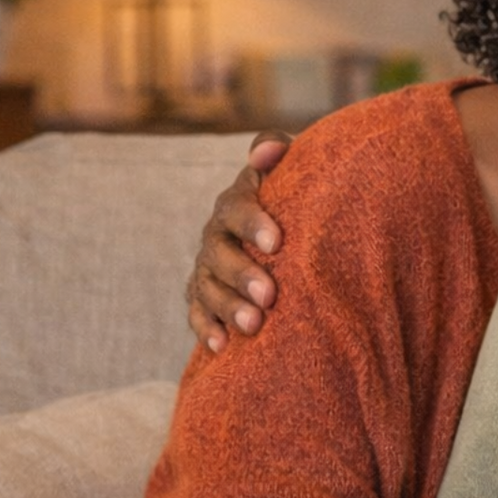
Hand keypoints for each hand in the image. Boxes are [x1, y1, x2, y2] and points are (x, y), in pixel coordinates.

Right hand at [186, 131, 290, 352]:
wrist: (293, 234)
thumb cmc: (300, 198)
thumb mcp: (296, 170)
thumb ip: (279, 151)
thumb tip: (269, 150)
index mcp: (238, 202)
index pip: (237, 207)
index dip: (253, 223)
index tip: (277, 242)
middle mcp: (218, 234)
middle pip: (219, 253)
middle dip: (242, 274)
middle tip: (270, 295)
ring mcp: (208, 266)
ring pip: (207, 286)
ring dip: (227, 306)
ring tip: (253, 325)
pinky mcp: (204, 296)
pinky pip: (197, 313)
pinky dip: (207, 329)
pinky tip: (222, 346)